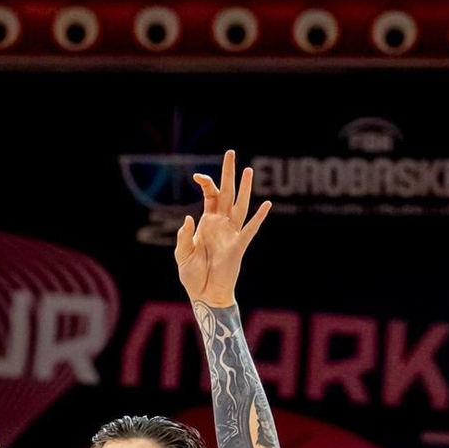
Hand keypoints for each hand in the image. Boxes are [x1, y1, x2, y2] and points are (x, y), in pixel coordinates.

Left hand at [175, 148, 270, 306]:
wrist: (204, 294)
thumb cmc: (193, 276)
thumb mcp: (182, 254)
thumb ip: (184, 236)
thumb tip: (189, 218)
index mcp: (207, 223)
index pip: (211, 195)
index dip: (206, 183)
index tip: (197, 176)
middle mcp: (221, 224)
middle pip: (227, 193)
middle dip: (228, 173)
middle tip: (230, 153)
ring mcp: (231, 234)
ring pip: (240, 206)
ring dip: (244, 189)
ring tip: (249, 171)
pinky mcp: (238, 247)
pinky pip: (249, 230)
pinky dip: (258, 218)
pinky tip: (266, 205)